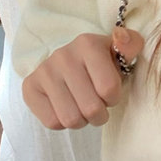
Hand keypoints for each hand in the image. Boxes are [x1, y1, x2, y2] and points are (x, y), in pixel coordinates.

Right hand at [21, 27, 144, 130]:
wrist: (68, 64)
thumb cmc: (102, 64)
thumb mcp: (121, 53)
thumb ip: (130, 44)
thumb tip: (120, 37)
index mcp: (88, 44)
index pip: (109, 89)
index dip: (113, 98)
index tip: (109, 92)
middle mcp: (63, 55)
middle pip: (90, 108)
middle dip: (99, 114)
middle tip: (97, 105)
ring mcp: (44, 71)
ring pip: (71, 119)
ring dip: (82, 120)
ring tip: (82, 107)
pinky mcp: (29, 87)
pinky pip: (52, 122)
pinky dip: (62, 122)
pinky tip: (66, 107)